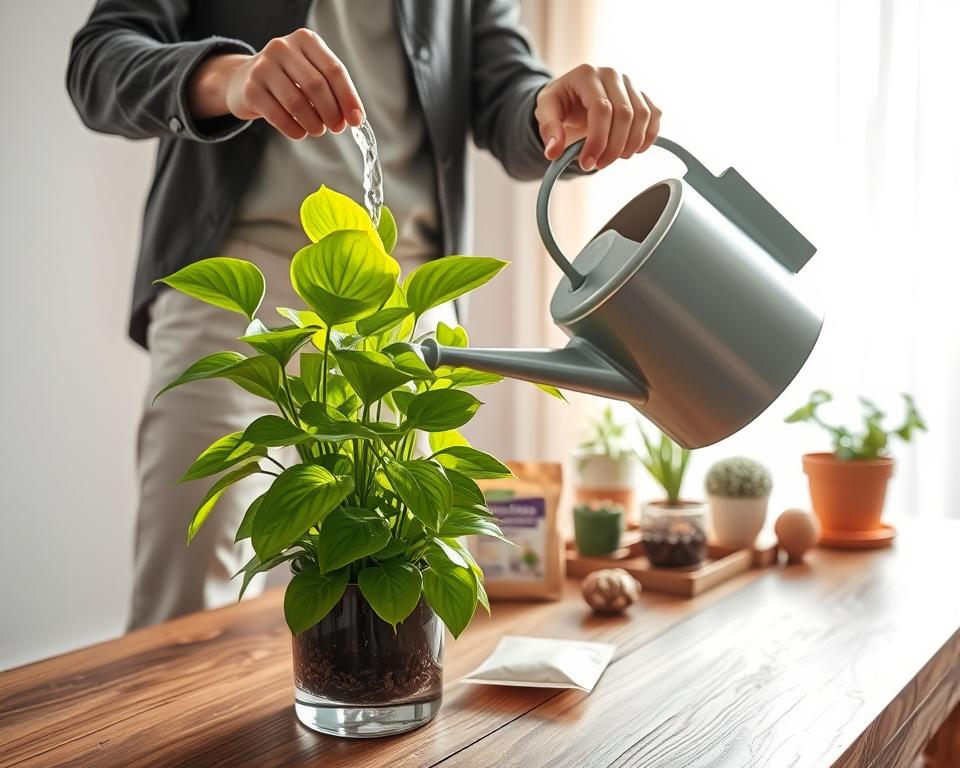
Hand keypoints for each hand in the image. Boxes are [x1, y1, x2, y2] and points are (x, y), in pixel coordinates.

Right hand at [188, 28, 363, 138]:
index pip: (334, 70)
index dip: (348, 98)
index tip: (357, 120)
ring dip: (314, 123)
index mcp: (305, 39)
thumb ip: (333, 90)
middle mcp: (282, 47)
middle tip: (337, 128)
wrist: (244, 79)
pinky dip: (294, 129)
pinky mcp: (251, 89)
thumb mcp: (311, 73)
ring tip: (318, 130)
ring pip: (297, 102)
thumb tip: (354, 117)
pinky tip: (300, 133)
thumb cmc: (287, 79)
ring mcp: (263, 66)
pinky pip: (279, 116)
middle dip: (332, 112)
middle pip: (316, 85)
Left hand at [535, 65, 660, 170]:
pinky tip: (632, 151)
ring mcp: (630, 83)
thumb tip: (554, 152)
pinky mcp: (641, 95)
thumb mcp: (545, 112)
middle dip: (614, 147)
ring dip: (631, 145)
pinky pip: (655, 115)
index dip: (597, 140)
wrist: (572, 96)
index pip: (601, 109)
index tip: (587, 162)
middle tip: (599, 164)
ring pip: (643, 116)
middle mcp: (612, 74)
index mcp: (587, 74)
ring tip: (613, 159)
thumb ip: (548, 129)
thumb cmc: (559, 103)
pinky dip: (648, 137)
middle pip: (625, 114)